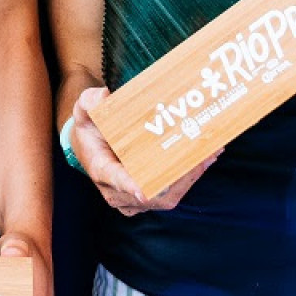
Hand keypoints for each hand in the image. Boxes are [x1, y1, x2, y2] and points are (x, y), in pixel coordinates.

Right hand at [71, 89, 220, 216]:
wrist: (92, 145)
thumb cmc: (91, 127)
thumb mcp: (85, 109)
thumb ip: (90, 101)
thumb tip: (106, 96)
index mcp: (101, 170)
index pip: (115, 181)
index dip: (130, 187)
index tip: (143, 191)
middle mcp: (116, 192)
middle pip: (152, 194)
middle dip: (180, 178)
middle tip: (201, 156)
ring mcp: (133, 200)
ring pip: (166, 197)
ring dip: (190, 178)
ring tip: (210, 154)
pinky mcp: (147, 200)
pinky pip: (172, 194)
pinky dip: (190, 179)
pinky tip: (206, 159)